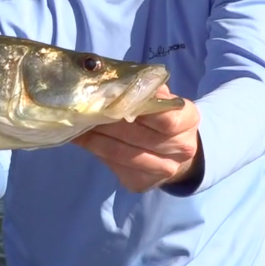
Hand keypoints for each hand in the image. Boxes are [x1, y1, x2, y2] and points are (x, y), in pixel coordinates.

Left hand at [71, 84, 202, 192]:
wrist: (172, 154)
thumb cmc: (160, 117)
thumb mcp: (159, 98)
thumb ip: (144, 89)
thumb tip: (115, 82)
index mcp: (188, 119)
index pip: (162, 115)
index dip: (133, 108)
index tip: (109, 99)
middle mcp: (182, 148)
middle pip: (135, 134)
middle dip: (105, 121)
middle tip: (82, 110)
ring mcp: (164, 169)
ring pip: (120, 152)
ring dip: (93, 138)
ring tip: (76, 124)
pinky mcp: (143, 182)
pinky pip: (114, 165)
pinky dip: (95, 151)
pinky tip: (82, 140)